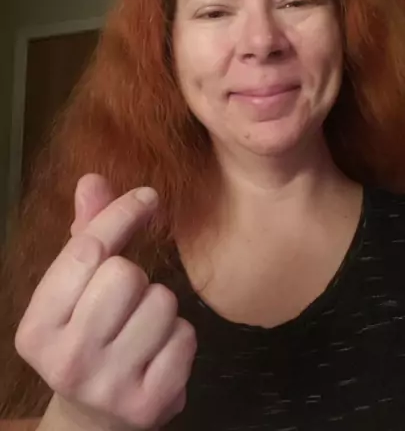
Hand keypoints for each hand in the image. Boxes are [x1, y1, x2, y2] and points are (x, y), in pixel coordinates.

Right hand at [15, 174, 196, 430]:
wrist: (95, 419)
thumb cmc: (86, 336)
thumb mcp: (74, 291)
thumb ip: (85, 233)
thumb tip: (93, 179)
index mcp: (37, 328)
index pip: (86, 250)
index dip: (121, 213)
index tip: (146, 197)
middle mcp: (67, 360)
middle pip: (126, 274)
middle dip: (134, 276)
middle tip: (125, 299)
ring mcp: (109, 387)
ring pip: (162, 302)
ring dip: (159, 306)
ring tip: (139, 329)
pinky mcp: (150, 404)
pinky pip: (185, 336)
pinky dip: (179, 336)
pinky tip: (157, 352)